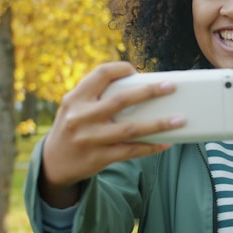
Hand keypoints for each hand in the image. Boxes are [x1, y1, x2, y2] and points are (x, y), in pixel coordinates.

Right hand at [40, 62, 184, 202]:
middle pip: (122, 100)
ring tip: (180, 119)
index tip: (137, 71)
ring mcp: (91, 138)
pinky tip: (166, 143)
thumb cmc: (73, 127)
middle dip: (150, 92)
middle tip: (172, 87)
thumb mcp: (75, 107)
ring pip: (131, 129)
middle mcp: (81, 117)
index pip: (101, 74)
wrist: (52, 163)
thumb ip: (98, 96)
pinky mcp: (99, 157)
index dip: (122, 69)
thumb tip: (141, 88)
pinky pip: (131, 151)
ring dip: (159, 124)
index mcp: (76, 98)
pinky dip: (151, 147)